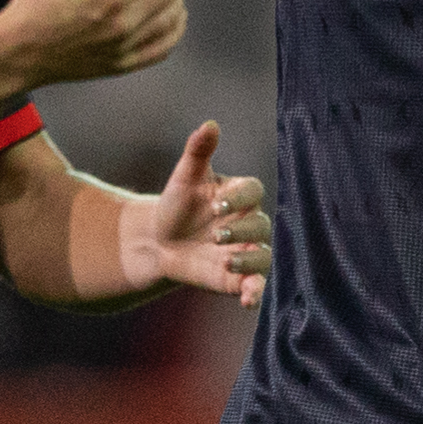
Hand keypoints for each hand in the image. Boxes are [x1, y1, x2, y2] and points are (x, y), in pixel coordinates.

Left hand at [120, 121, 269, 304]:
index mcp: (240, 194)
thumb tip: (209, 124)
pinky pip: (258, 285)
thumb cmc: (176, 204)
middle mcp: (250, 222)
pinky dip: (257, 293)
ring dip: (250, 261)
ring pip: (264, 256)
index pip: (253, 191)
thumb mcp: (183, 178)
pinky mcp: (240, 278)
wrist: (158, 242)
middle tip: (215, 234)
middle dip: (241, 230)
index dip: (239, 196)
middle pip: (260, 225)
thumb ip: (198, 152)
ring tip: (226, 263)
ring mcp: (247, 250)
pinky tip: (247, 299)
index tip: (217, 203)